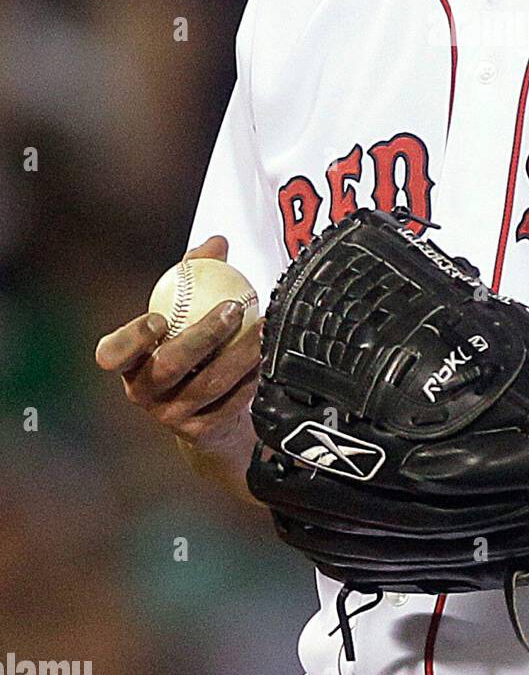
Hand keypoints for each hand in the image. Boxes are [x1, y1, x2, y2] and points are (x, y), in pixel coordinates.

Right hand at [94, 236, 259, 467]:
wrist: (205, 409)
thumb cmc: (188, 344)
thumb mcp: (184, 310)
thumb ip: (195, 273)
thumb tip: (217, 242)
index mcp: (128, 361)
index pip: (112, 353)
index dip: (130, 339)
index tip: (158, 318)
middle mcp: (143, 392)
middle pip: (170, 366)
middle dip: (202, 336)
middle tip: (232, 308)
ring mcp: (172, 416)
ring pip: (209, 384)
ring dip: (240, 353)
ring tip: (263, 326)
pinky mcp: (202, 432)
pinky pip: (232, 401)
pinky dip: (252, 375)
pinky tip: (269, 353)